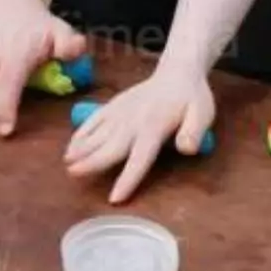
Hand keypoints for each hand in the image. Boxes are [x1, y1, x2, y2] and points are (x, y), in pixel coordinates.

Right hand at [64, 68, 215, 203]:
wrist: (178, 73)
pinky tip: (71, 146)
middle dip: (92, 161)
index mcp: (154, 127)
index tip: (114, 198)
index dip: (127, 179)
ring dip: (82, 147)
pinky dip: (81, 132)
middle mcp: (133, 121)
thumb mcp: (203, 113)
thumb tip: (186, 149)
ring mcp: (120, 111)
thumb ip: (194, 132)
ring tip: (67, 162)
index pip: (139, 158)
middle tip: (73, 173)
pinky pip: (94, 119)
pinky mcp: (114, 105)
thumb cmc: (192, 99)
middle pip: (110, 146)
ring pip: (98, 132)